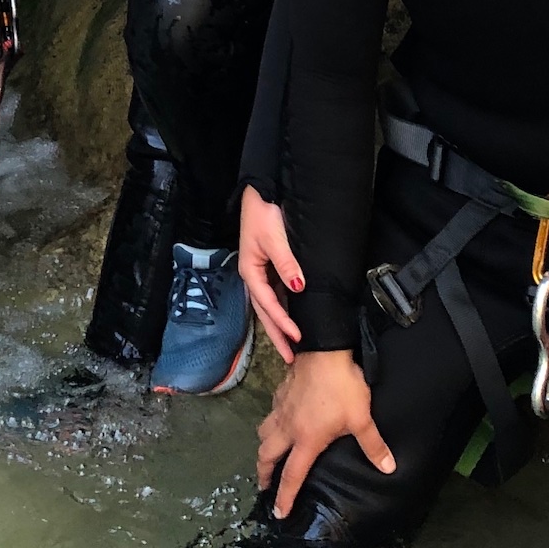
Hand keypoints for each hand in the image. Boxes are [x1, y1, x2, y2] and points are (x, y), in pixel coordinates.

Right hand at [238, 186, 304, 364]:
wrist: (261, 190)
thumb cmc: (263, 212)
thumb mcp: (274, 238)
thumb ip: (286, 264)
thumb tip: (298, 287)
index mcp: (250, 270)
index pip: (267, 303)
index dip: (282, 322)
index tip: (297, 337)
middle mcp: (254, 274)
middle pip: (265, 311)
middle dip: (277, 334)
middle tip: (290, 357)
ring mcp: (261, 271)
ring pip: (270, 304)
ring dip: (280, 324)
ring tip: (292, 345)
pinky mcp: (269, 266)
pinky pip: (275, 293)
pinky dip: (283, 308)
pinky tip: (292, 317)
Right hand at [256, 349, 394, 518]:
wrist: (324, 349)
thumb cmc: (342, 387)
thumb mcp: (361, 418)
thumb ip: (373, 445)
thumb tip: (389, 468)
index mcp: (306, 439)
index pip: (292, 475)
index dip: (284, 496)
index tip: (278, 513)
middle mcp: (288, 426)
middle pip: (267, 454)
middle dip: (264, 473)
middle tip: (265, 486)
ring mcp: (281, 407)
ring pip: (263, 431)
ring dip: (263, 447)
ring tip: (267, 455)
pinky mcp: (280, 391)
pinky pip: (270, 413)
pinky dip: (271, 423)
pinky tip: (280, 420)